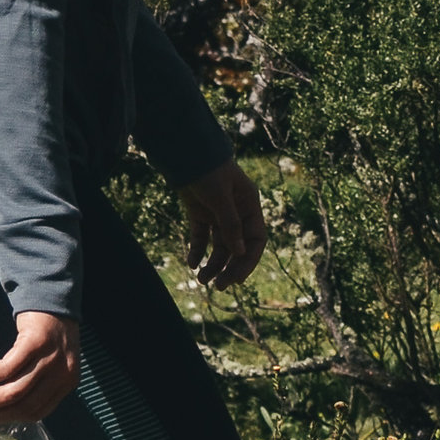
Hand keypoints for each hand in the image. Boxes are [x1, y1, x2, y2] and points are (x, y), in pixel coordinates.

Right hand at [0, 308, 79, 431]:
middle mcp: (62, 373)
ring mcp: (51, 357)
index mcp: (67, 382)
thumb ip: (36, 385)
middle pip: (25, 406)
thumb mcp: (52, 363)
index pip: (36, 412)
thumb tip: (1, 411)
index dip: (7, 419)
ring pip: (14, 391)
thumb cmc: (49, 332)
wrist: (53, 293)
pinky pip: (9, 367)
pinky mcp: (36, 341)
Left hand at [181, 163, 266, 290]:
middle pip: (238, 247)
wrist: (183, 152)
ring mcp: (218, 213)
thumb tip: (241, 253)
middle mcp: (237, 212)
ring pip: (219, 246)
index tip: (236, 278)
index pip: (256, 240)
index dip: (248, 260)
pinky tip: (191, 263)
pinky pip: (202, 237)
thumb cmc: (207, 170)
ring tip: (201, 280)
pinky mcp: (200, 213)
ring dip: (213, 264)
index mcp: (249, 205)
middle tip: (218, 287)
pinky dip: (197, 250)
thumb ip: (230, 224)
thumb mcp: (220, 197)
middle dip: (230, 267)